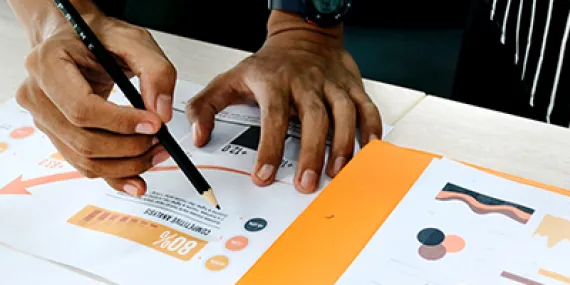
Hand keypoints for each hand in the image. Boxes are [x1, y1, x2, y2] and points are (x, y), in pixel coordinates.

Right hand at [16, 11, 176, 196]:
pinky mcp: (55, 135)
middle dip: (128, 148)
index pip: (82, 108)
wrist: (74, 39)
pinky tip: (136, 179)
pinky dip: (113, 175)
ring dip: (125, 165)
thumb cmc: (98, 37)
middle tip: (160, 141)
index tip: (153, 124)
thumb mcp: (133, 40)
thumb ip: (155, 71)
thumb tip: (160, 112)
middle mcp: (36, 94)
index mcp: (47, 64)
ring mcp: (42, 118)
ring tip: (155, 152)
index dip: (120, 123)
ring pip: (83, 159)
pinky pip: (83, 165)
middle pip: (83, 140)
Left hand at [186, 16, 381, 193]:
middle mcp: (305, 82)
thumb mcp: (229, 80)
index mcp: (274, 82)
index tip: (264, 175)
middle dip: (311, 153)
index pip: (272, 117)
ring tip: (337, 172)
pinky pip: (366, 107)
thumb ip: (206, 107)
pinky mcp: (351, 86)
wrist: (302, 36)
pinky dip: (371, 128)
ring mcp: (331, 84)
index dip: (269, 148)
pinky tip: (368, 149)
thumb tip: (198, 136)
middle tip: (306, 183)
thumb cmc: (268, 66)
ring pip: (343, 112)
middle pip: (312, 118)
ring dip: (342, 144)